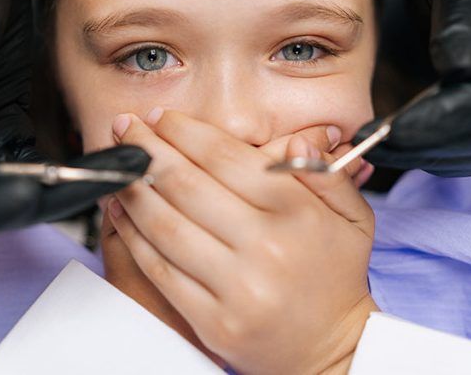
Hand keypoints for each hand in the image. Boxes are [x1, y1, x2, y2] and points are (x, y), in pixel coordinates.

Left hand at [107, 110, 376, 373]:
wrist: (334, 352)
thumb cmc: (335, 277)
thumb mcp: (353, 217)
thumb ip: (326, 173)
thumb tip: (295, 141)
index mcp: (297, 213)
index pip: (226, 158)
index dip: (186, 132)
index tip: (162, 118)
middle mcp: (265, 247)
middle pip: (187, 185)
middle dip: (149, 149)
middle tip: (126, 129)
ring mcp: (236, 287)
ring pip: (166, 225)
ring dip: (133, 189)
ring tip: (118, 166)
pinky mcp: (212, 320)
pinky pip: (160, 270)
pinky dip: (133, 236)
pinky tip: (120, 211)